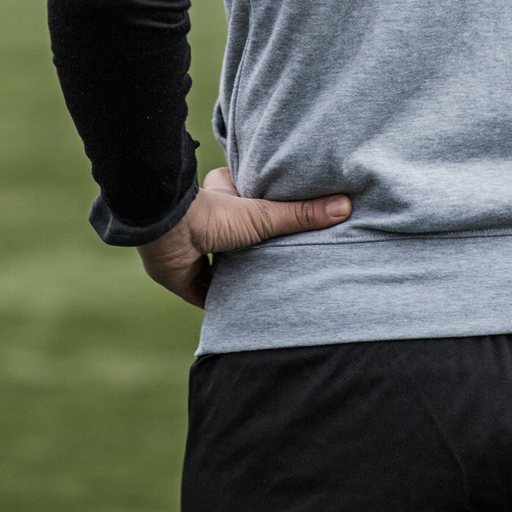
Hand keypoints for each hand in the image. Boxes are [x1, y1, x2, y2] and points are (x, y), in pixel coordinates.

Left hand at [135, 166, 351, 307]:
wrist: (166, 233)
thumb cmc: (212, 215)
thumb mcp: (263, 214)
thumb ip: (301, 215)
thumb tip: (345, 206)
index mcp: (223, 198)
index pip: (244, 201)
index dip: (260, 211)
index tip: (282, 223)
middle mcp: (206, 224)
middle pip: (233, 240)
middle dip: (250, 252)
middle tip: (279, 264)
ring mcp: (193, 251)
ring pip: (218, 266)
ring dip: (234, 278)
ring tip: (265, 289)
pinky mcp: (182, 277)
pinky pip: (203, 293)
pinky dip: (218, 302)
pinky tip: (238, 312)